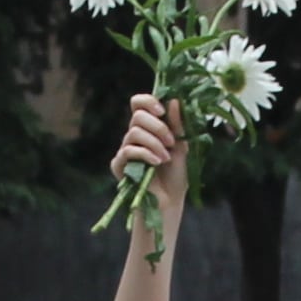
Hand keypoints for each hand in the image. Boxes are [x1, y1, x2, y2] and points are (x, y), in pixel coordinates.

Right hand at [114, 95, 190, 226]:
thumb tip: (174, 100)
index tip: (162, 110)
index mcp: (148, 128)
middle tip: (171, 142)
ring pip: (134, 132)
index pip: (138, 104)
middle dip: (158, 127)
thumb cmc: (176, 174)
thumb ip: (177, 125)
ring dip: (154, 143)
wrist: (170, 200)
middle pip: (137, 116)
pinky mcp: (119, 165)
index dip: (148, 101)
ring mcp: (125, 150)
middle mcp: (134, 136)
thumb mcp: (181, 146)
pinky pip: (128, 150)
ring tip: (166, 158)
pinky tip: (156, 163)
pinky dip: (145, 154)